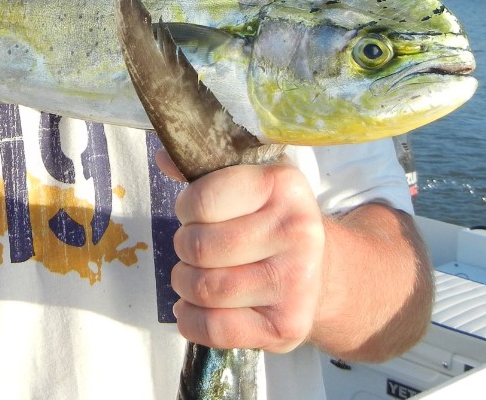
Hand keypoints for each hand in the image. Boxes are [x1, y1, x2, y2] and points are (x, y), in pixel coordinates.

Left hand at [164, 154, 325, 352]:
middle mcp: (297, 232)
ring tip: (195, 275)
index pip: (203, 200)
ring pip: (205, 289)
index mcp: (283, 185)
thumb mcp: (247, 183)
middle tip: (193, 248)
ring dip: (185, 284)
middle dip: (183, 248)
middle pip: (199, 247)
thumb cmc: (271, 221)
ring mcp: (297, 282)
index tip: (193, 214)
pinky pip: (216, 328)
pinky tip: (195, 307)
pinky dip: (191, 321)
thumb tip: (162, 156)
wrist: (322, 272)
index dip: (186, 209)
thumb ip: (203, 170)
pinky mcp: (289, 325)